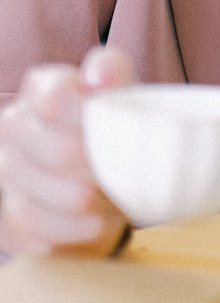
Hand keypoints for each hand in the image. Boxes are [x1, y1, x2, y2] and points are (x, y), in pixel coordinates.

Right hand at [0, 46, 134, 255]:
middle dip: (100, 169)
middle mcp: (14, 124)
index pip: (56, 99)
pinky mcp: (8, 214)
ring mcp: (7, 169)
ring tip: (114, 202)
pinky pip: (34, 228)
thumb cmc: (112, 124)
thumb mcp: (120, 91)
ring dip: (89, 205)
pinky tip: (94, 222)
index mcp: (41, 87)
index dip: (91, 120)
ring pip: (45, 196)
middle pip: (59, 152)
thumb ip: (112, 72)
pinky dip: (73, 230)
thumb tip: (99, 77)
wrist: (105, 172)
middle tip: (125, 174)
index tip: (117, 132)